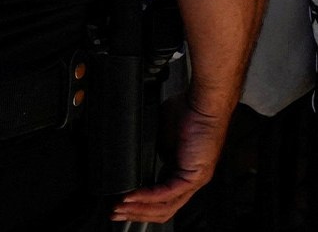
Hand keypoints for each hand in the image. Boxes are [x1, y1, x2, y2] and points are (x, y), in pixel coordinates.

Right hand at [110, 99, 229, 223]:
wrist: (202, 103)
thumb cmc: (188, 112)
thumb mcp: (162, 138)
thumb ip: (153, 153)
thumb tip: (137, 162)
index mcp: (183, 172)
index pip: (161, 200)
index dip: (140, 206)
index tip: (120, 204)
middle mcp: (191, 180)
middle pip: (162, 210)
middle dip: (135, 214)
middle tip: (115, 213)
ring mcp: (195, 180)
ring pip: (165, 208)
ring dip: (138, 210)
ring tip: (119, 208)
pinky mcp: (194, 176)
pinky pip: (167, 194)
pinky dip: (146, 198)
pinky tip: (131, 196)